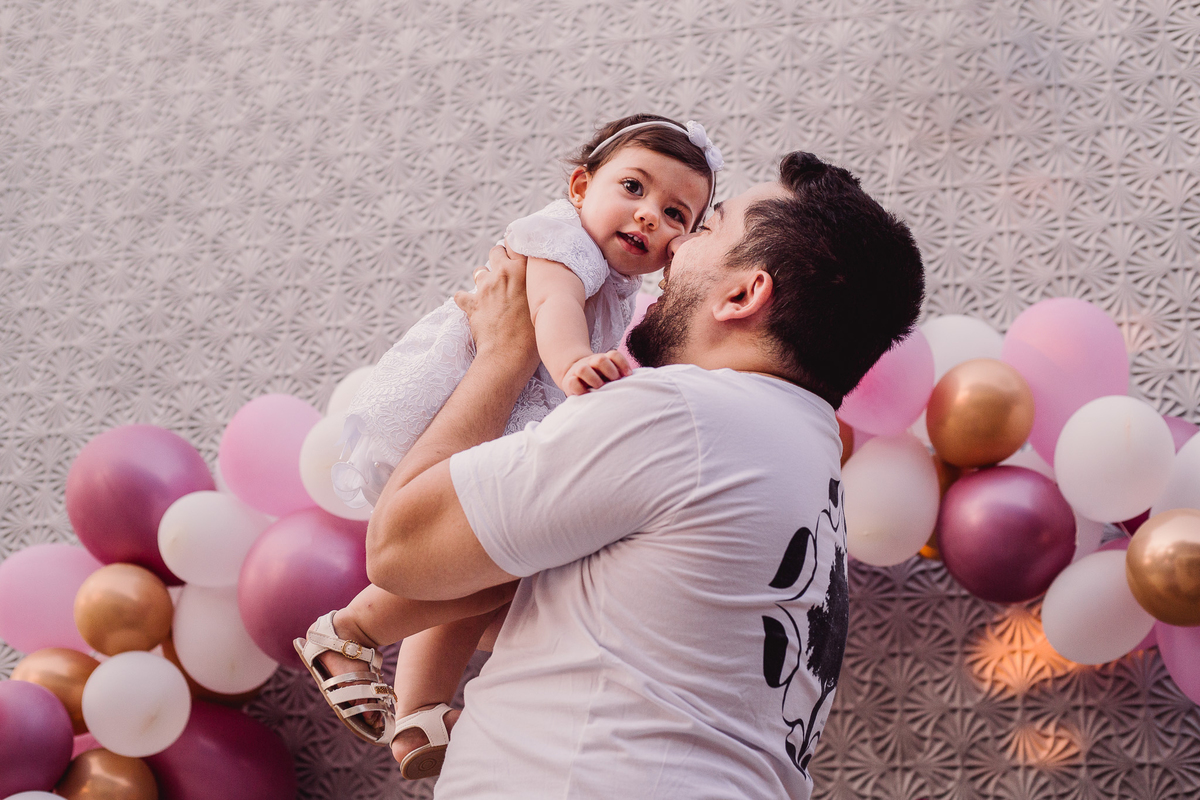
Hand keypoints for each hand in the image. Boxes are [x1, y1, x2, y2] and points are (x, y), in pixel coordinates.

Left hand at [455, 246, 537, 371]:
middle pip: (496, 251)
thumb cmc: (534, 335)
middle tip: (507, 273)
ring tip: (492, 292)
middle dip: (499, 258)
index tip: (518, 252)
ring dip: (484, 278)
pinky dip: (465, 300)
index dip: (516, 246)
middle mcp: (502, 273)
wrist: (509, 355)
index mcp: (523, 270)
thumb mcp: (543, 304)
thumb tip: (542, 284)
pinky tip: (472, 307)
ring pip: (479, 271)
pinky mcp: (471, 303)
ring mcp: (484, 288)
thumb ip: (539, 287)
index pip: (517, 243)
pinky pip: (461, 295)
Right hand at [561, 350, 632, 395]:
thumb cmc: (598, 380)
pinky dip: (580, 389)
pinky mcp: (569, 381)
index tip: (628, 375)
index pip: (613, 355)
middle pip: (601, 359)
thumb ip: (618, 377)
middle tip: (614, 381)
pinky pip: (572, 382)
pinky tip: (587, 394)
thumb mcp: (609, 375)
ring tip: (600, 388)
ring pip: (584, 369)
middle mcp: (591, 363)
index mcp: (603, 360)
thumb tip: (635, 384)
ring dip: (594, 379)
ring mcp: (579, 370)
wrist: (574, 377)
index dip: (622, 363)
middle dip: (610, 370)